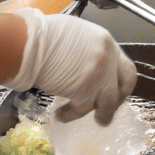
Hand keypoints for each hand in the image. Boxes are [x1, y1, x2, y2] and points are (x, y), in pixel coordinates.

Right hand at [6, 9, 136, 123]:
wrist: (29, 43)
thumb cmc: (43, 35)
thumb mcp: (76, 35)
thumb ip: (89, 50)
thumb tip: (87, 63)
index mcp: (106, 42)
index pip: (125, 66)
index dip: (121, 82)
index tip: (115, 90)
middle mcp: (107, 58)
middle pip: (125, 85)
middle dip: (119, 100)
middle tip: (109, 107)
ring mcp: (98, 76)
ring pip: (108, 103)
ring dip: (103, 115)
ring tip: (99, 120)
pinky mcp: (84, 91)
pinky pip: (82, 109)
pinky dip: (71, 115)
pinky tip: (61, 114)